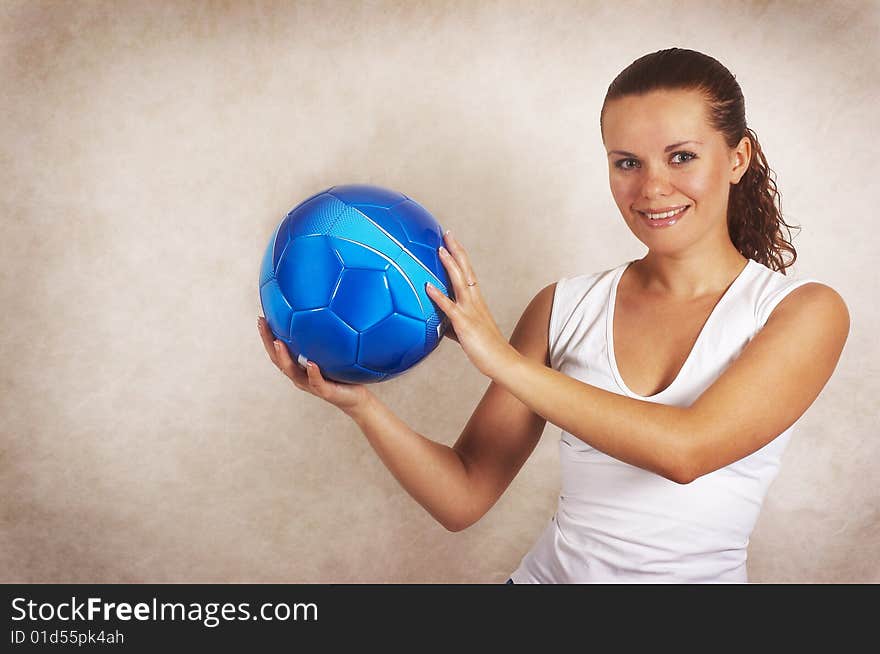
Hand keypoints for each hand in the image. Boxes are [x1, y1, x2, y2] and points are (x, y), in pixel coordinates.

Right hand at [257, 316, 371, 414]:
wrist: (357, 398)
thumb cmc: (345, 374)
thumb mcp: (336, 352)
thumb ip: (328, 336)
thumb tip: (329, 308)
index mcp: (299, 366)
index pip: (279, 350)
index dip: (268, 336)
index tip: (261, 318)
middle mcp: (301, 375)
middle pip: (278, 359)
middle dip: (268, 341)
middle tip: (262, 324)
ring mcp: (311, 384)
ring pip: (292, 372)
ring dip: (284, 357)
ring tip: (278, 342)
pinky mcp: (325, 392)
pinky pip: (317, 382)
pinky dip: (312, 373)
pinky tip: (310, 363)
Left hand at [425, 231, 514, 377]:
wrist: (503, 362)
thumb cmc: (485, 349)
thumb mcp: (466, 332)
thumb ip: (452, 323)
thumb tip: (438, 322)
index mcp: (476, 300)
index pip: (468, 272)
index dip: (460, 256)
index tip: (451, 241)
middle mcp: (475, 301)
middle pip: (466, 270)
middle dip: (456, 250)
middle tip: (447, 233)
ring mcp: (471, 311)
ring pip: (460, 282)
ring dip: (450, 265)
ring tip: (440, 249)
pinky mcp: (465, 324)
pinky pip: (450, 307)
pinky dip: (438, 295)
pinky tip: (428, 286)